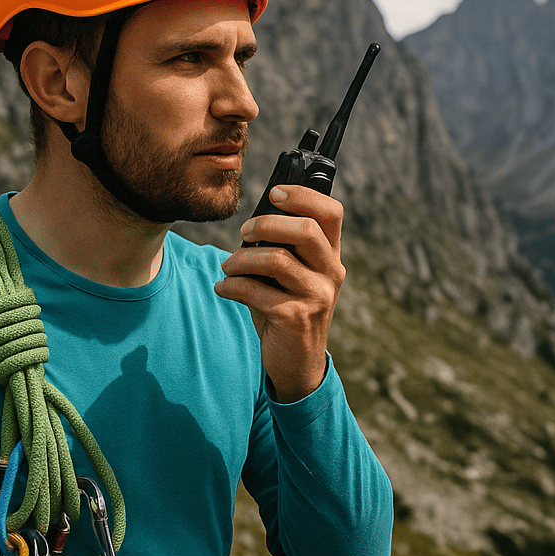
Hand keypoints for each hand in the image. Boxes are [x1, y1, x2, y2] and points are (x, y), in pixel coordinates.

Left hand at [215, 185, 344, 401]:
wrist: (297, 362)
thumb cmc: (288, 308)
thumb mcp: (293, 275)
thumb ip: (283, 248)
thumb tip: (252, 221)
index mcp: (331, 255)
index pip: (331, 212)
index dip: (303, 195)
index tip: (273, 193)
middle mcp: (331, 273)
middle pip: (306, 230)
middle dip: (267, 224)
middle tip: (244, 232)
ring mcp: (317, 296)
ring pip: (277, 260)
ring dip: (241, 260)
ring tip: (227, 267)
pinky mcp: (296, 318)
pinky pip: (257, 291)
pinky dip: (232, 286)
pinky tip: (223, 288)